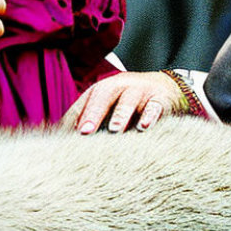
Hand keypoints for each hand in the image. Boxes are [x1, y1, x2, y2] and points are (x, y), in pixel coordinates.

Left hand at [59, 71, 186, 134]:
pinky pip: (155, 106)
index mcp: (103, 89)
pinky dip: (150, 115)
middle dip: (93, 113)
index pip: (85, 102)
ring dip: (120, 115)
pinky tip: (144, 127)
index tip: (65, 137)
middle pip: (103, 95)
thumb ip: (90, 121)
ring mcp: (140, 90)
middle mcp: (119, 86)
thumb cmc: (129, 104)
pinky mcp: (160, 98)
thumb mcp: (109, 108)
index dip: (75, 117)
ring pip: (128, 100)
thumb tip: (63, 144)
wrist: (166, 88)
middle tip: (85, 131)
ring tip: (114, 130)